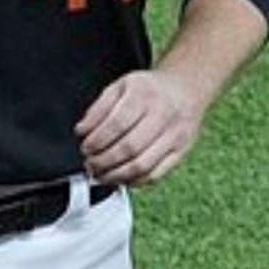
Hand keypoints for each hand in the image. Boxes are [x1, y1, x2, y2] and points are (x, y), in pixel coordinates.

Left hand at [76, 70, 206, 185]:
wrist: (185, 88)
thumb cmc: (149, 90)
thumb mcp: (120, 86)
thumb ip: (99, 108)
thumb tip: (82, 131)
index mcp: (144, 95)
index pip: (117, 124)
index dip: (97, 140)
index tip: (86, 147)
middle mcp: (163, 114)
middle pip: (129, 147)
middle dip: (103, 161)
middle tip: (90, 164)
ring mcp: (175, 135)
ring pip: (142, 165)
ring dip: (116, 175)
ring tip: (101, 174)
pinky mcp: (181, 151)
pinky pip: (156, 174)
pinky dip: (134, 181)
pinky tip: (121, 178)